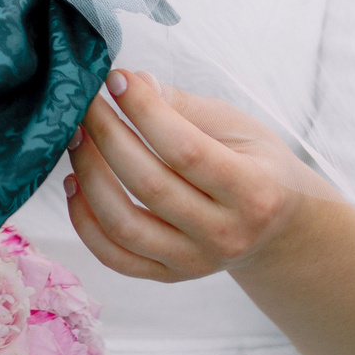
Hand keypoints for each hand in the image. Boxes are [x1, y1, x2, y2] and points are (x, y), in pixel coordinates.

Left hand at [62, 71, 330, 281]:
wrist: (279, 227)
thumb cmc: (257, 164)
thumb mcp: (238, 126)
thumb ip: (185, 106)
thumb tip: (133, 82)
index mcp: (253, 191)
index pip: (185, 150)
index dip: (144, 111)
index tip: (117, 79)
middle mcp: (225, 234)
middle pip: (149, 185)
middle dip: (107, 135)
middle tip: (86, 102)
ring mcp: (195, 262)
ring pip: (124, 226)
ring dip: (89, 176)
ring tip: (76, 139)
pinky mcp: (169, 275)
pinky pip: (115, 257)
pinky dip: (84, 221)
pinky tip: (75, 183)